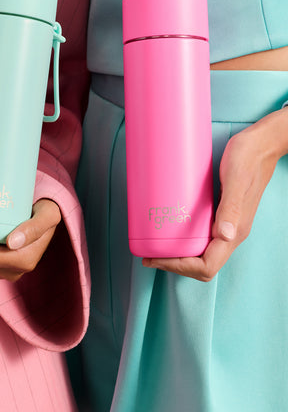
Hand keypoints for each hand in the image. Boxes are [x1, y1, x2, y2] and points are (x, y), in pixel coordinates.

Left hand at [143, 108, 287, 281]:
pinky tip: (170, 231)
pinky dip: (185, 242)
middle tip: (149, 256)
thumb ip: (232, 207)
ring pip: (203, 253)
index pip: (207, 265)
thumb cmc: (249, 157)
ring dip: (179, 257)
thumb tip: (224, 235)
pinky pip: (203, 237)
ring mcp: (227, 224)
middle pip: (203, 265)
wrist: (261, 144)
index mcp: (235, 231)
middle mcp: (232, 232)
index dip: (180, 267)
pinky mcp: (222, 214)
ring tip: (155, 249)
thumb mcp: (237, 179)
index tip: (156, 258)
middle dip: (175, 265)